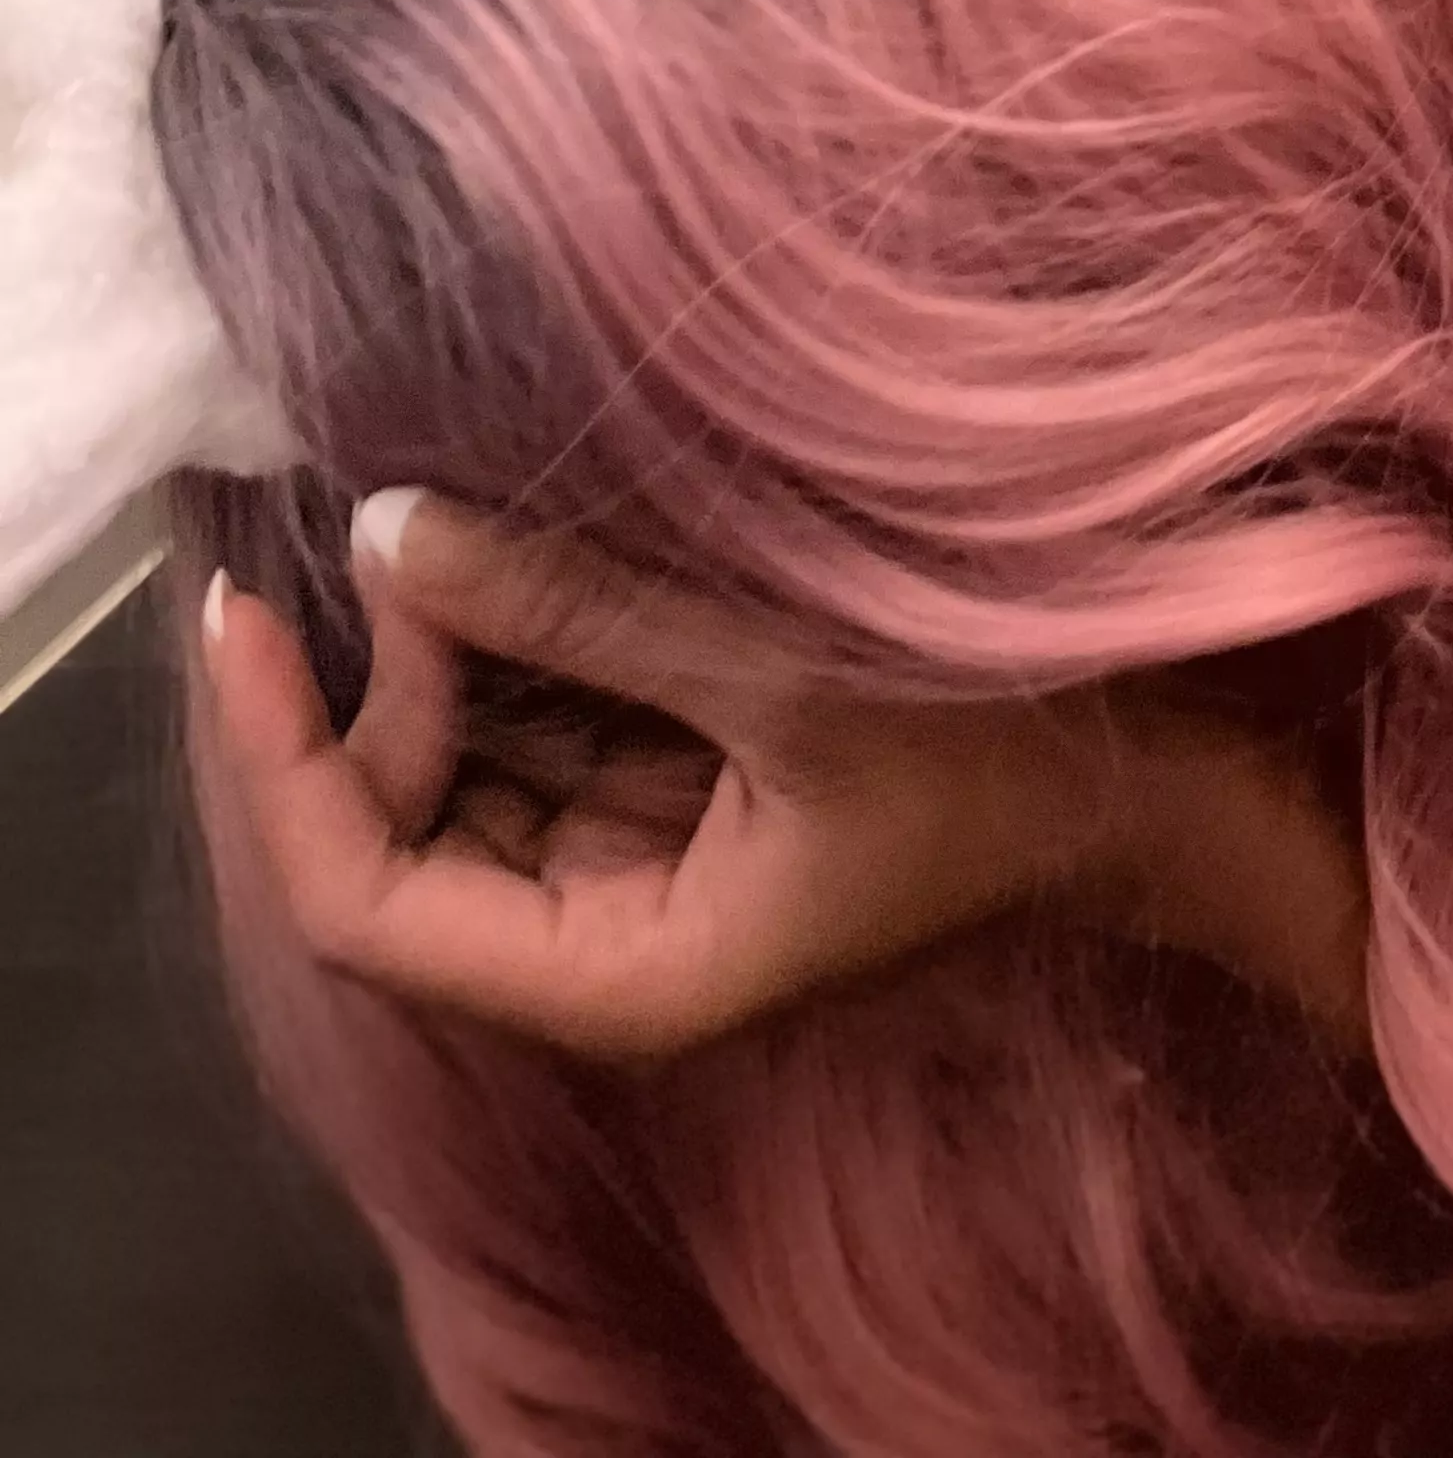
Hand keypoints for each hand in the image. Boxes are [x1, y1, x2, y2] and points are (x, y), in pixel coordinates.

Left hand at [201, 494, 1371, 1066]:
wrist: (1182, 777)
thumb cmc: (1009, 752)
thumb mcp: (788, 676)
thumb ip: (580, 612)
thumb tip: (383, 529)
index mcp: (621, 976)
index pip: (363, 900)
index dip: (287, 760)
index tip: (249, 613)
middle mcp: (611, 939)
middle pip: (409, 823)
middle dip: (381, 677)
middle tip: (405, 512)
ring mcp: (656, 858)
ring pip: (481, 758)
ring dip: (450, 639)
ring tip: (443, 496)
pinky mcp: (703, 783)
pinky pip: (562, 714)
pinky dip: (527, 631)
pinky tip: (525, 525)